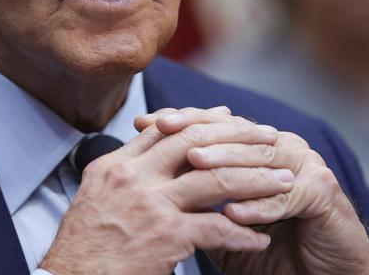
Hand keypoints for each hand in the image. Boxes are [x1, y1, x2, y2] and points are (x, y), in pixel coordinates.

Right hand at [39, 107, 291, 274]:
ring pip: (215, 179)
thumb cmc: (84, 251)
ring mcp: (149, 204)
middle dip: (237, 137)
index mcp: (114, 165)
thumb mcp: (96, 200)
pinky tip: (260, 238)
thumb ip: (125, 176)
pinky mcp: (166, 236)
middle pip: (195, 141)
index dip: (201, 121)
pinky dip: (244, 233)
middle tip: (268, 136)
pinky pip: (218, 228)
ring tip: (283, 182)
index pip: (165, 129)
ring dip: (256, 180)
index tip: (230, 118)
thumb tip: (152, 158)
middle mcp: (131, 176)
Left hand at [134, 109, 368, 274]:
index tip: (144, 122)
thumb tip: (147, 181)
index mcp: (256, 147)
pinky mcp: (323, 192)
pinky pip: (286, 196)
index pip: (213, 124)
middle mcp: (281, 146)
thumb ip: (196, 201)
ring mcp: (305, 165)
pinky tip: (232, 213)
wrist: (323, 274)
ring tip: (193, 163)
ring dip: (225, 159)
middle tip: (163, 129)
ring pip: (259, 156)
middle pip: (235, 131)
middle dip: (196, 130)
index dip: (178, 121)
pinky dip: (258, 206)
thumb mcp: (222, 223)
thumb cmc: (270, 248)